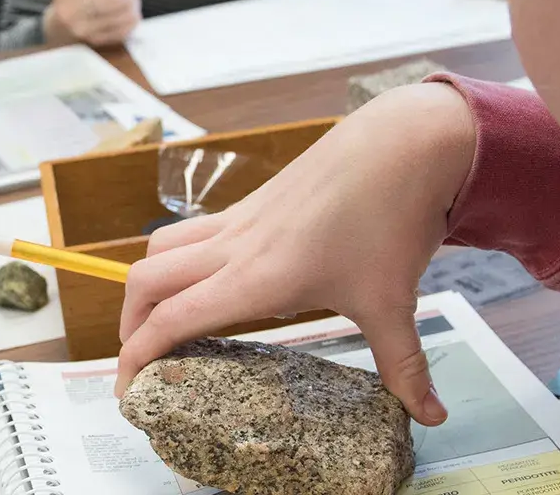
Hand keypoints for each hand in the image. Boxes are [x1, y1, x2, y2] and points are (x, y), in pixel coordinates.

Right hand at [114, 83, 475, 425]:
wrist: (402, 144)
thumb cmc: (391, 219)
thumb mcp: (394, 302)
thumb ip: (405, 366)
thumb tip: (432, 416)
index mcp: (257, 279)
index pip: (171, 322)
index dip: (136, 359)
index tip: (127, 393)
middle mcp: (235, 247)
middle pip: (146, 281)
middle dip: (129, 325)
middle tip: (142, 362)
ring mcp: (241, 219)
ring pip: (162, 248)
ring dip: (148, 286)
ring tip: (164, 320)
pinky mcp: (254, 202)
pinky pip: (194, 231)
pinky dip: (179, 259)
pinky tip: (212, 279)